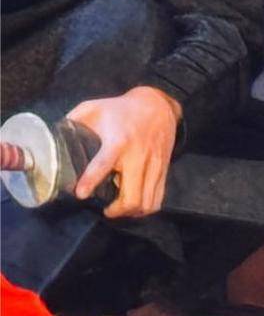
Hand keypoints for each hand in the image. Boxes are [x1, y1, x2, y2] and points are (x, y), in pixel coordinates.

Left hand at [68, 87, 181, 217]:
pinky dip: (145, 208)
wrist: (159, 103)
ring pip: (146, 202)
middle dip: (116, 210)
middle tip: (105, 209)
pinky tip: (134, 204)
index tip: (82, 193)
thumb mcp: (94, 108)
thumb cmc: (120, 109)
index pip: (105, 162)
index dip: (92, 179)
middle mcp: (138, 155)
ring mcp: (153, 163)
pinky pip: (157, 198)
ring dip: (130, 212)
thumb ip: (72, 123)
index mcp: (118, 140)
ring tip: (119, 208)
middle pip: (131, 196)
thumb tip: (48, 142)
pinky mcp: (163, 168)